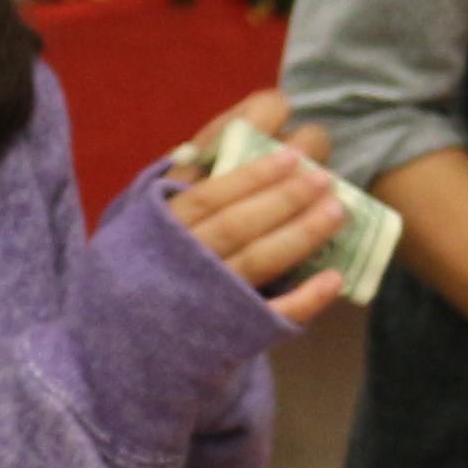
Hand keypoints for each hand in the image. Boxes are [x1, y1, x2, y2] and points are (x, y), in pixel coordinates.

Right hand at [159, 89, 348, 328]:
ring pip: (257, 262)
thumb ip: (193, 178)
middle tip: (325, 178)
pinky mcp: (230, 332)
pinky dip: (304, 300)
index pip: (206, 194)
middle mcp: (183, 259)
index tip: (288, 153)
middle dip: (285, 198)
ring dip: (301, 235)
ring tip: (338, 211)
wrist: (130, 335)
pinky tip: (333, 279)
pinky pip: (271, 315)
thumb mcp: (156, 213)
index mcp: (163, 225)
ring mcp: (208, 297)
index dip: (249, 175)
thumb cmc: (157, 256)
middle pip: (237, 224)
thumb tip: (249, 133)